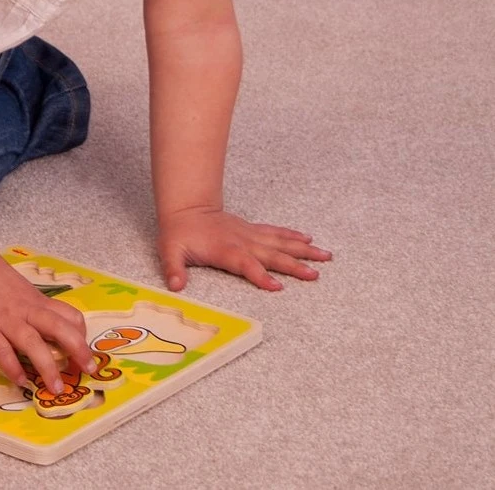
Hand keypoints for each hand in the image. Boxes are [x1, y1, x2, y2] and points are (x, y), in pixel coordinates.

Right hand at [0, 253, 94, 393]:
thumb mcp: (19, 290)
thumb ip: (32, 309)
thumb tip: (45, 332)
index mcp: (37, 302)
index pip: (70, 317)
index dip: (81, 337)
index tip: (84, 355)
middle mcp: (26, 311)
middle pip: (61, 329)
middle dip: (78, 352)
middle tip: (88, 371)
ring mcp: (5, 321)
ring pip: (34, 344)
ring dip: (48, 368)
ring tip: (56, 389)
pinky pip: (2, 352)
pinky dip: (13, 368)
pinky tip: (20, 380)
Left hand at [158, 206, 331, 291]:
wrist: (185, 207)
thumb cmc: (179, 232)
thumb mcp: (169, 250)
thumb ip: (173, 269)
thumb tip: (176, 287)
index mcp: (225, 249)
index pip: (246, 264)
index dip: (260, 276)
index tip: (277, 287)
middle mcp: (242, 241)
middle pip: (271, 254)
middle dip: (293, 265)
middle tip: (316, 275)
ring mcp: (249, 235)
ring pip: (280, 242)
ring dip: (302, 249)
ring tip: (325, 255)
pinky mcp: (252, 230)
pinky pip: (275, 233)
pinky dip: (292, 236)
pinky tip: (308, 239)